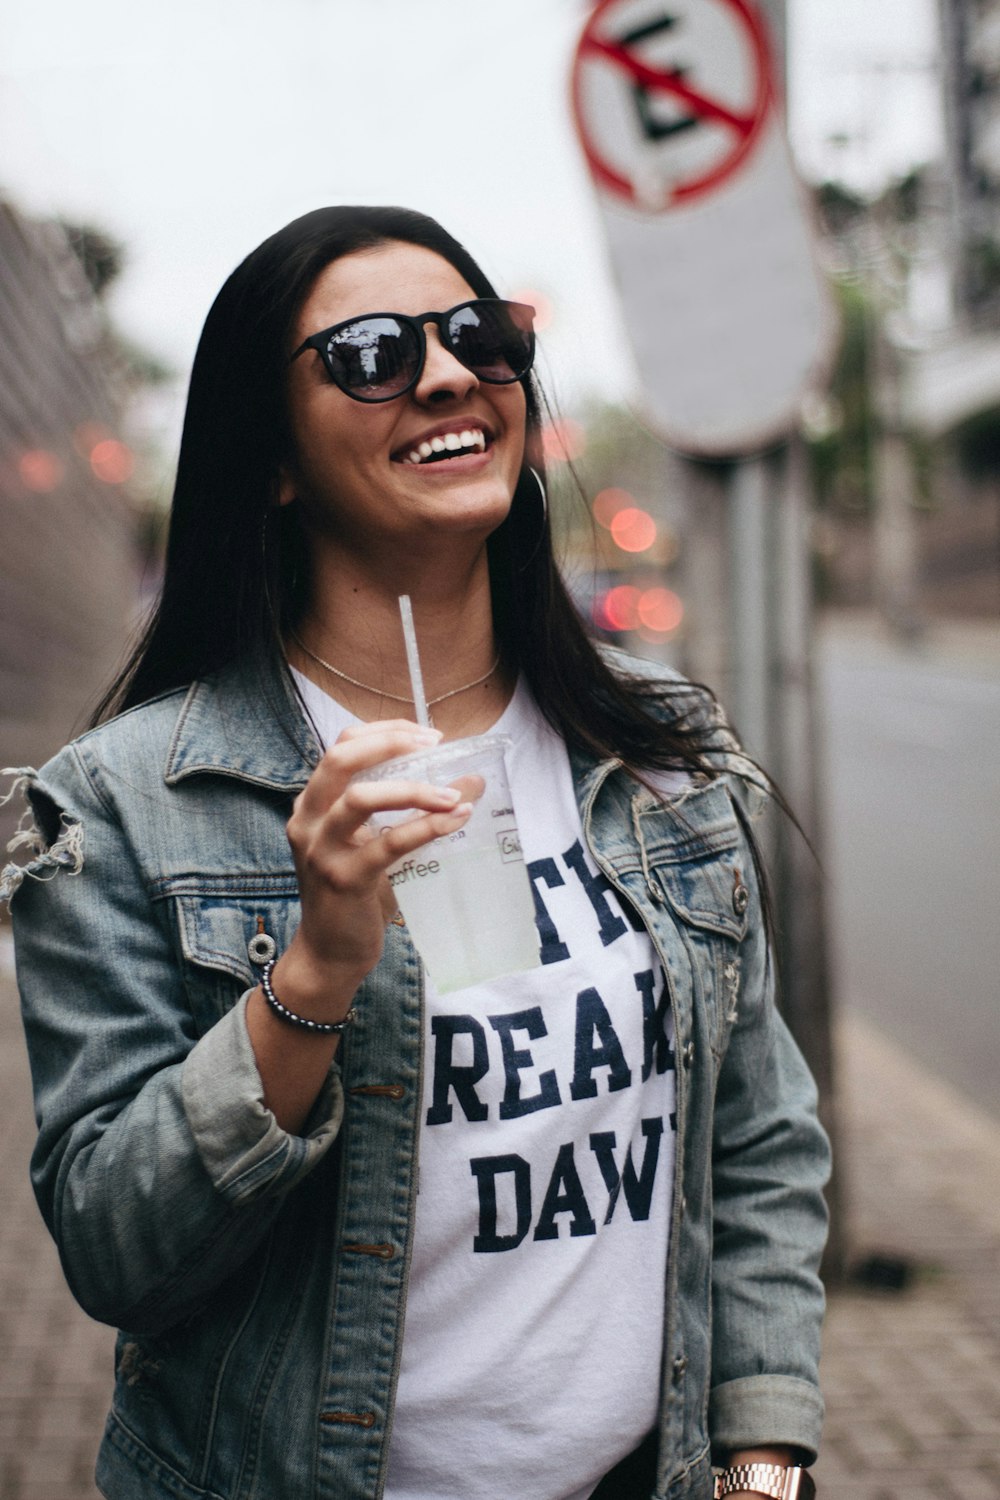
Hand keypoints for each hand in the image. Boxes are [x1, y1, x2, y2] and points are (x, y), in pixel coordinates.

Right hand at [275, 720, 473, 1017]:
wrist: (329, 951)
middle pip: (341, 758)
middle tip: (434, 745)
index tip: (426, 735)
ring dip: (412, 788)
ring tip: (453, 793)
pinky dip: (425, 827)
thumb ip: (403, 812)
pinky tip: (455, 820)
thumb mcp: (370, 842)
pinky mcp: (343, 878)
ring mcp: (321, 849)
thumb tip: (469, 782)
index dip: (385, 731)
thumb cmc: (355, 892)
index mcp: (313, 804)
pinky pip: (388, 843)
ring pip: (360, 797)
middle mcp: (309, 819)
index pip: (342, 745)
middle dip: (391, 742)